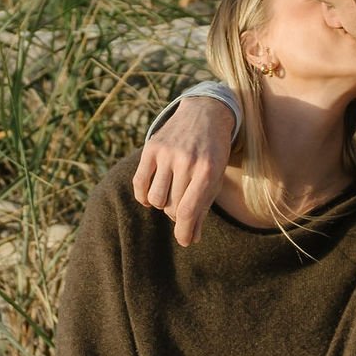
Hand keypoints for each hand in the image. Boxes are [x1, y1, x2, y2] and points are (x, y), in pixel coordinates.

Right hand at [132, 95, 236, 247]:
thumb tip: (190, 239)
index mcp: (207, 171)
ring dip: (162, 204)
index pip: (187, 211)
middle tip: (183, 205)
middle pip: (171, 207)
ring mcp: (167, 153)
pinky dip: (144, 196)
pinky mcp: (151, 147)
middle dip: (177, 214)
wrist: (205, 114)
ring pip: (155, 199)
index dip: (183, 232)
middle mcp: (186, 161)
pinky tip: (152, 194)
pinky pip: (140, 184)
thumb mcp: (215, 179)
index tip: (184, 241)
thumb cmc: (212, 154)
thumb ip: (202, 209)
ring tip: (171, 195)